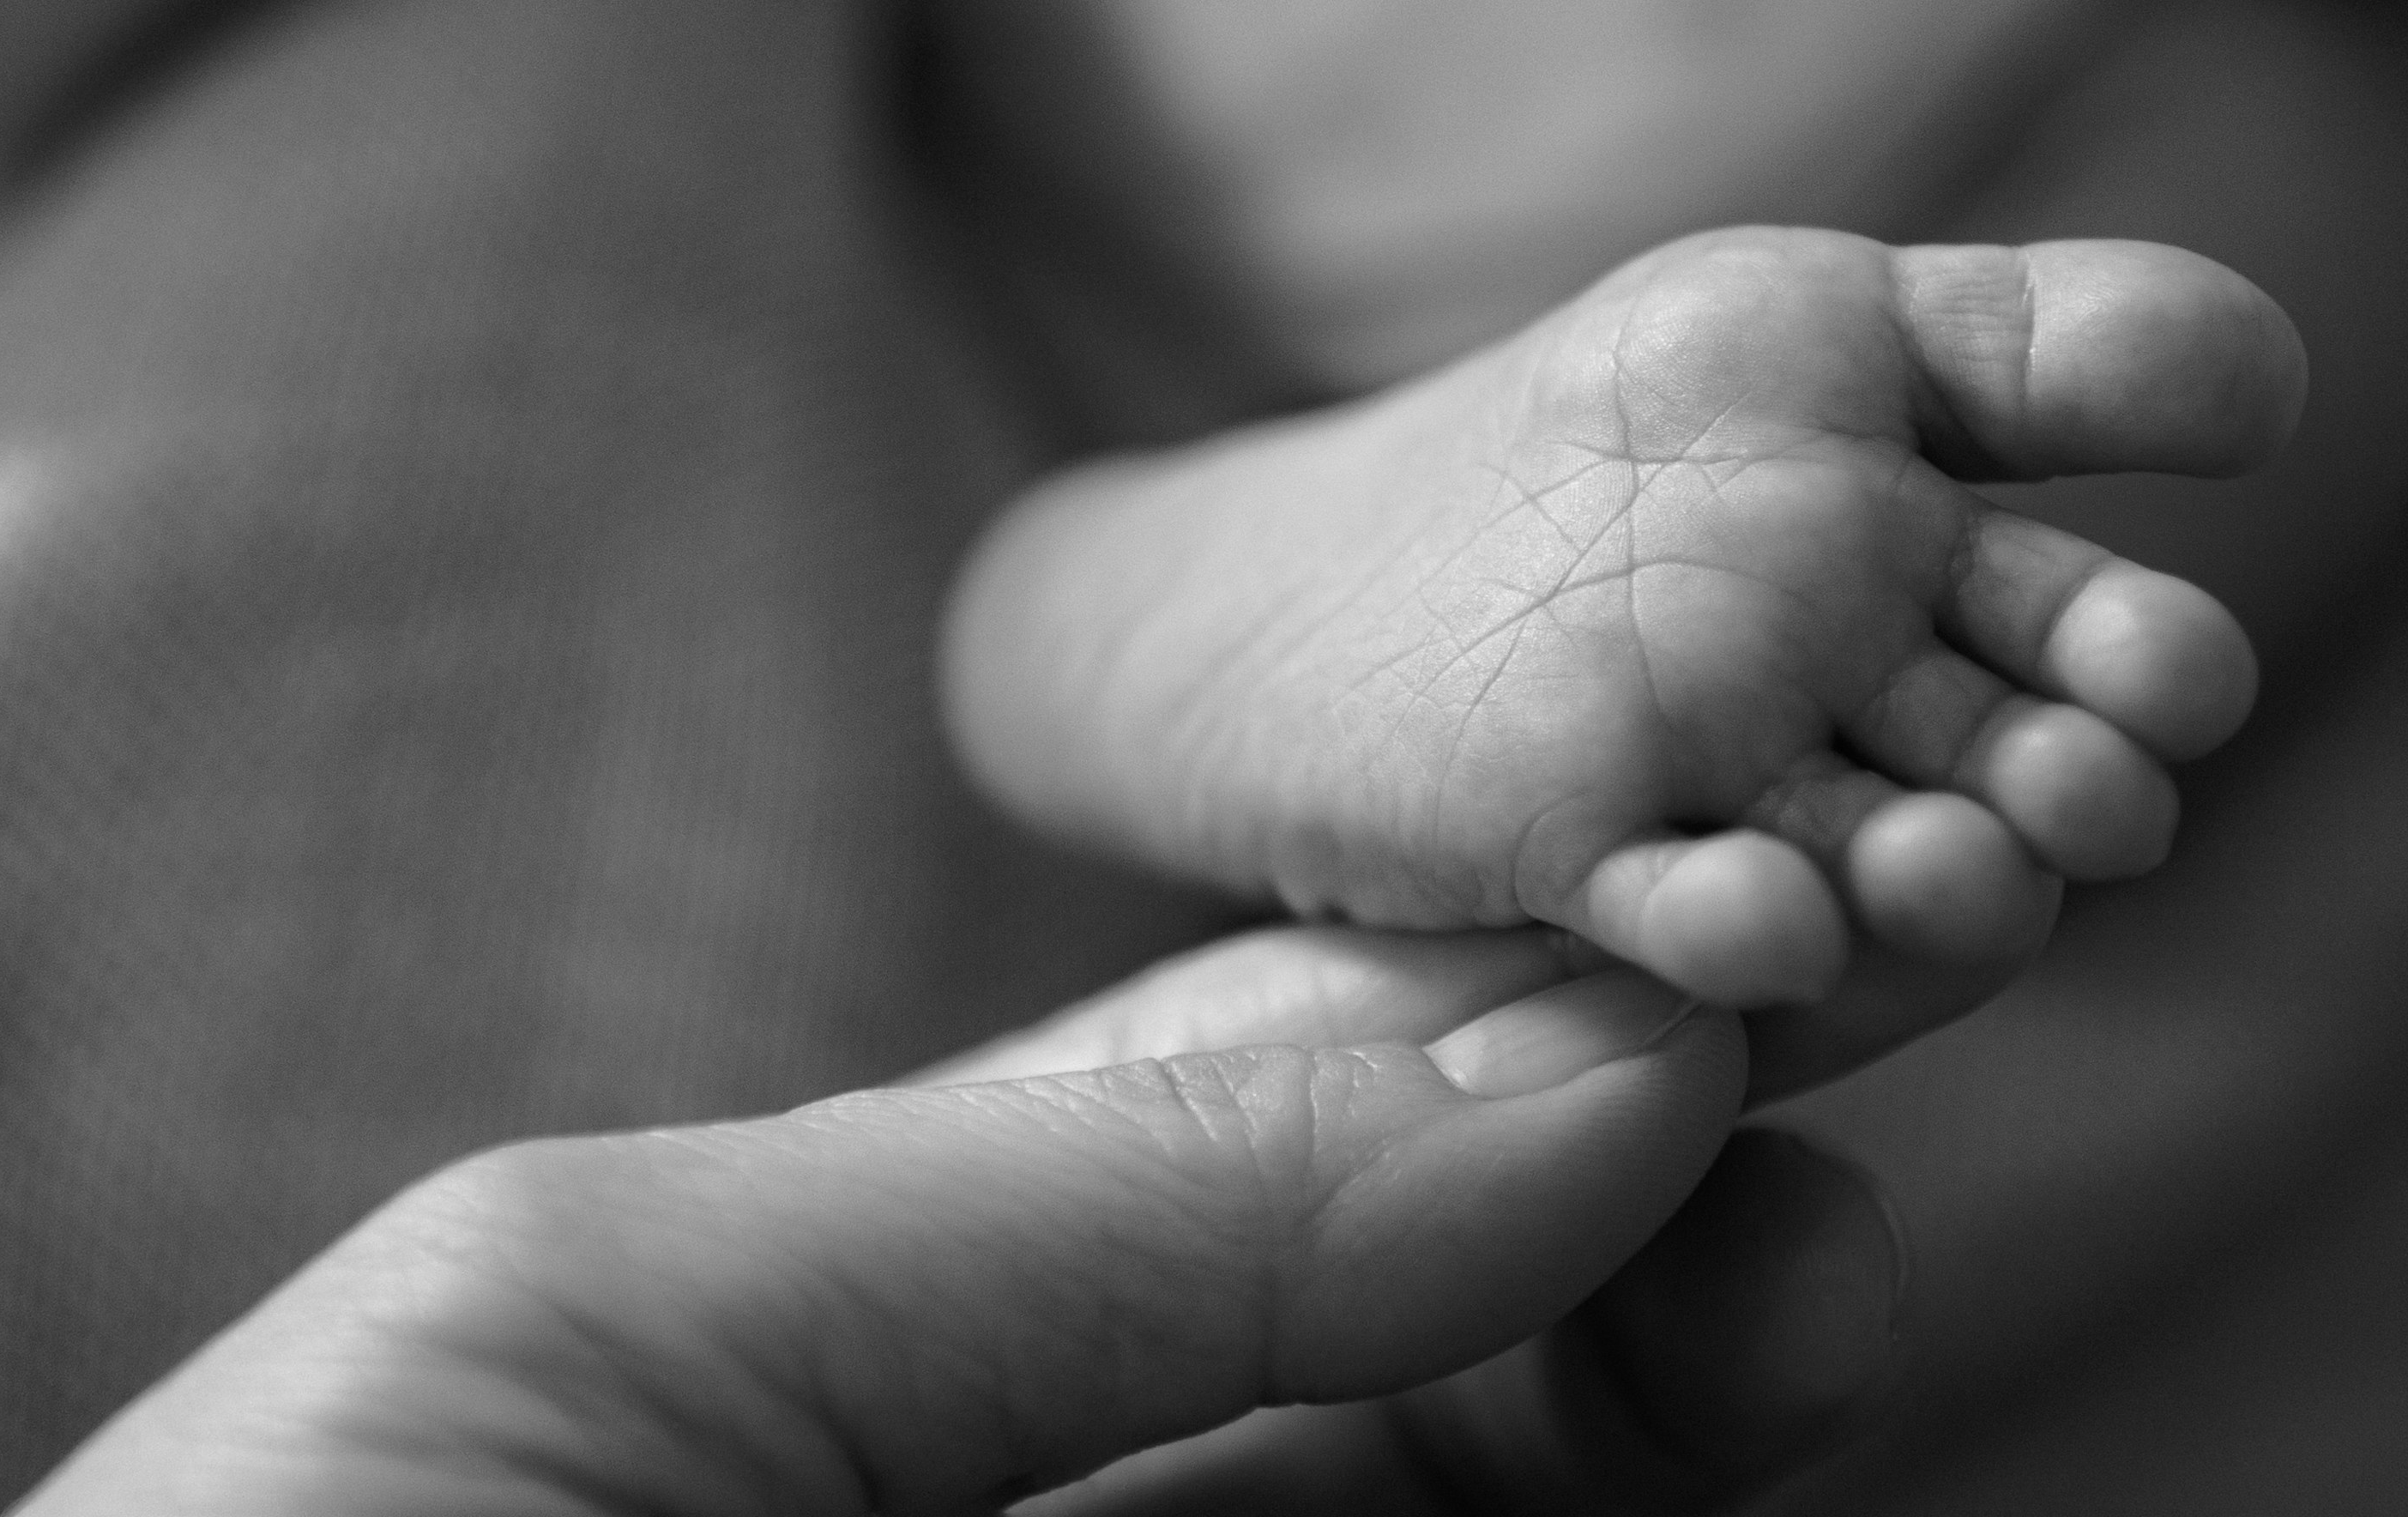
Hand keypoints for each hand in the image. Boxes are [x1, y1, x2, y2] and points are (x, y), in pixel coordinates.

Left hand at [18, 928, 1764, 1513]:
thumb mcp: (583, 1339)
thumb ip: (1082, 1197)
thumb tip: (1575, 1053)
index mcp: (848, 1359)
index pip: (1257, 1149)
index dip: (1510, 1044)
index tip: (1743, 959)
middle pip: (1422, 1383)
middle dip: (1651, 1259)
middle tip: (1824, 1189)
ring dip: (1659, 1429)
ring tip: (1806, 1317)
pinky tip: (1690, 1448)